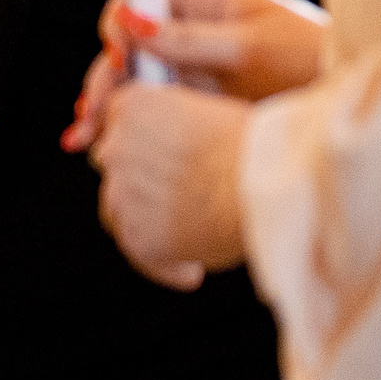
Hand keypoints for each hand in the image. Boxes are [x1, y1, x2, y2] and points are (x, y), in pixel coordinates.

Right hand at [61, 0, 327, 151]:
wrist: (358, 99)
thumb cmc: (315, 61)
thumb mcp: (250, 48)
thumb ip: (188, 38)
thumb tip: (132, 25)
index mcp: (210, 0)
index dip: (119, 24)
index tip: (117, 58)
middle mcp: (198, 27)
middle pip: (130, 42)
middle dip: (104, 75)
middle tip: (92, 113)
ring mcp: (199, 62)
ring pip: (137, 76)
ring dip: (109, 102)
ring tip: (86, 136)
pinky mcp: (204, 95)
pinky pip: (155, 102)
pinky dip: (130, 119)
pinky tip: (109, 139)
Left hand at [86, 83, 250, 289]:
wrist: (265, 182)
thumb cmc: (257, 144)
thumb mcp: (210, 111)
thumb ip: (177, 127)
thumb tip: (180, 152)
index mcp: (133, 106)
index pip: (119, 125)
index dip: (141, 145)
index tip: (160, 161)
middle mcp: (116, 149)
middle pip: (116, 167)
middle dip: (139, 181)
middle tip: (174, 198)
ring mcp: (122, 194)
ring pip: (120, 210)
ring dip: (146, 222)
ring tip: (184, 237)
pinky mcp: (136, 236)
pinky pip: (141, 254)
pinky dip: (163, 264)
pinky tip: (190, 273)